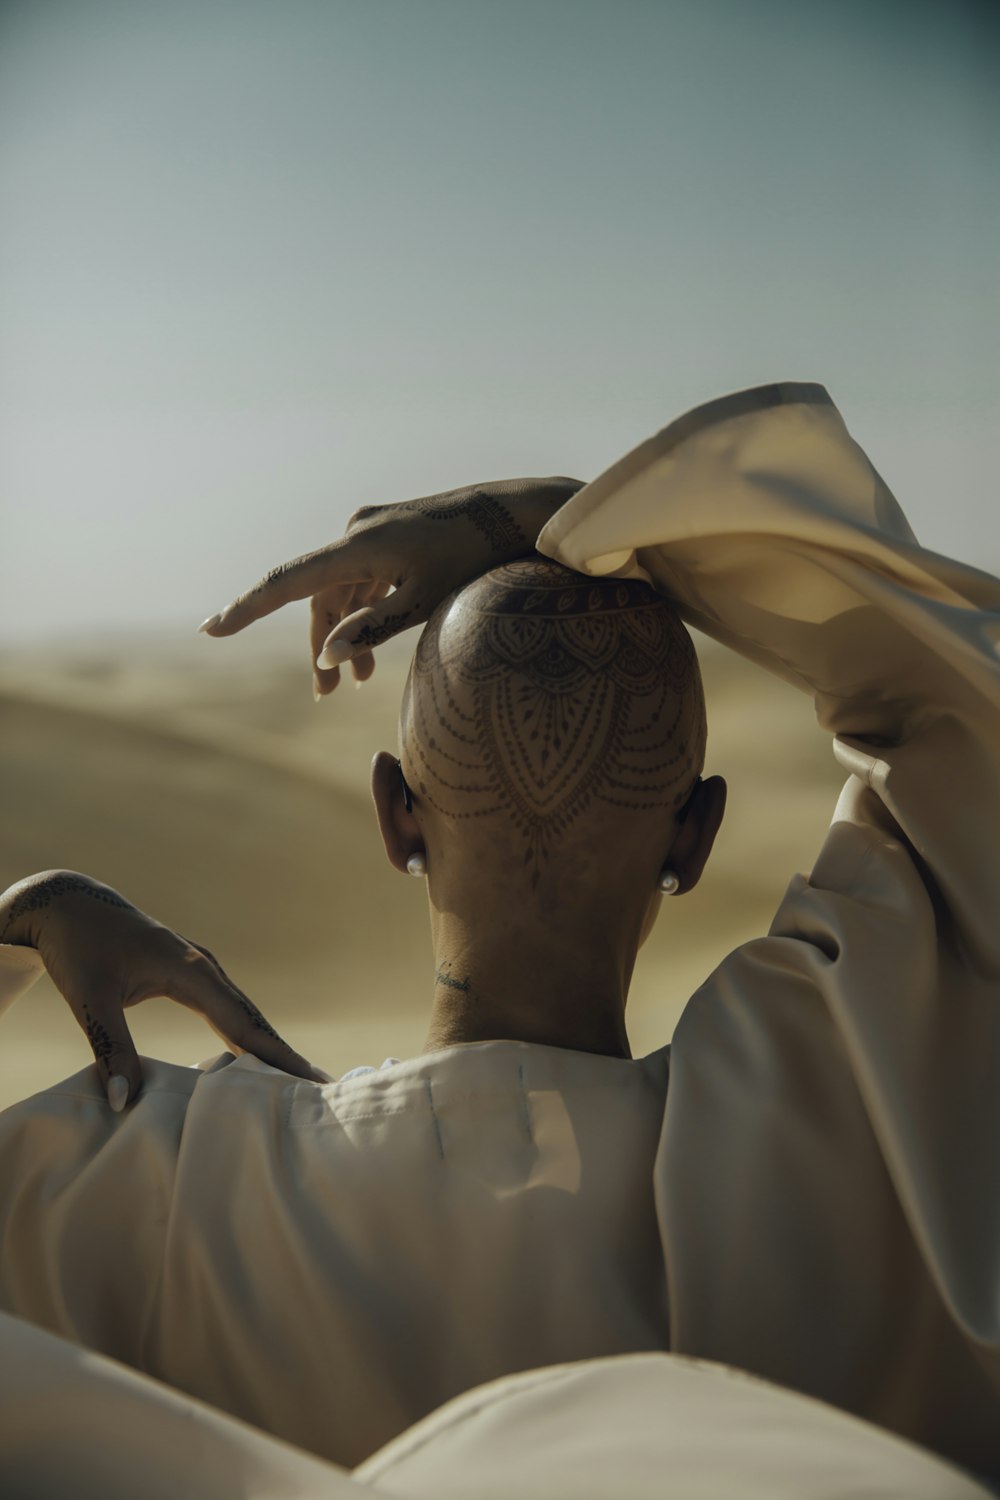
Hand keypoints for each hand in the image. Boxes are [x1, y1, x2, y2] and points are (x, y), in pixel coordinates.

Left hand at [0, 871, 328, 1108]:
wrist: (68, 905)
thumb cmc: (78, 949)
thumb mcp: (90, 1000)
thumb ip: (111, 1050)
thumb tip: (123, 1104)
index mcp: (189, 970)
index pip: (243, 1023)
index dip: (277, 1056)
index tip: (311, 1079)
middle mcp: (204, 968)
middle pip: (254, 1019)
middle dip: (286, 1055)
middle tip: (322, 1089)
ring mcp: (200, 970)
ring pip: (244, 1014)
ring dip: (270, 1046)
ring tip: (299, 1081)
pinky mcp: (190, 975)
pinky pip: (228, 1010)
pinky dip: (247, 1036)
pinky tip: (256, 1059)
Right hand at [198, 476, 583, 697]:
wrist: (513, 514)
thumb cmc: (474, 560)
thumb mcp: (426, 601)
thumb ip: (372, 627)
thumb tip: (325, 655)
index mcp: (358, 547)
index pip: (288, 583)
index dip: (247, 609)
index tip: (212, 630)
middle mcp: (356, 532)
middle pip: (316, 595)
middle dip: (317, 645)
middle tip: (324, 697)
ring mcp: (370, 529)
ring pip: (339, 589)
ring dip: (343, 633)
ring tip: (357, 684)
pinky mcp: (387, 532)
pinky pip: (360, 577)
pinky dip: (361, 610)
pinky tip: (373, 648)